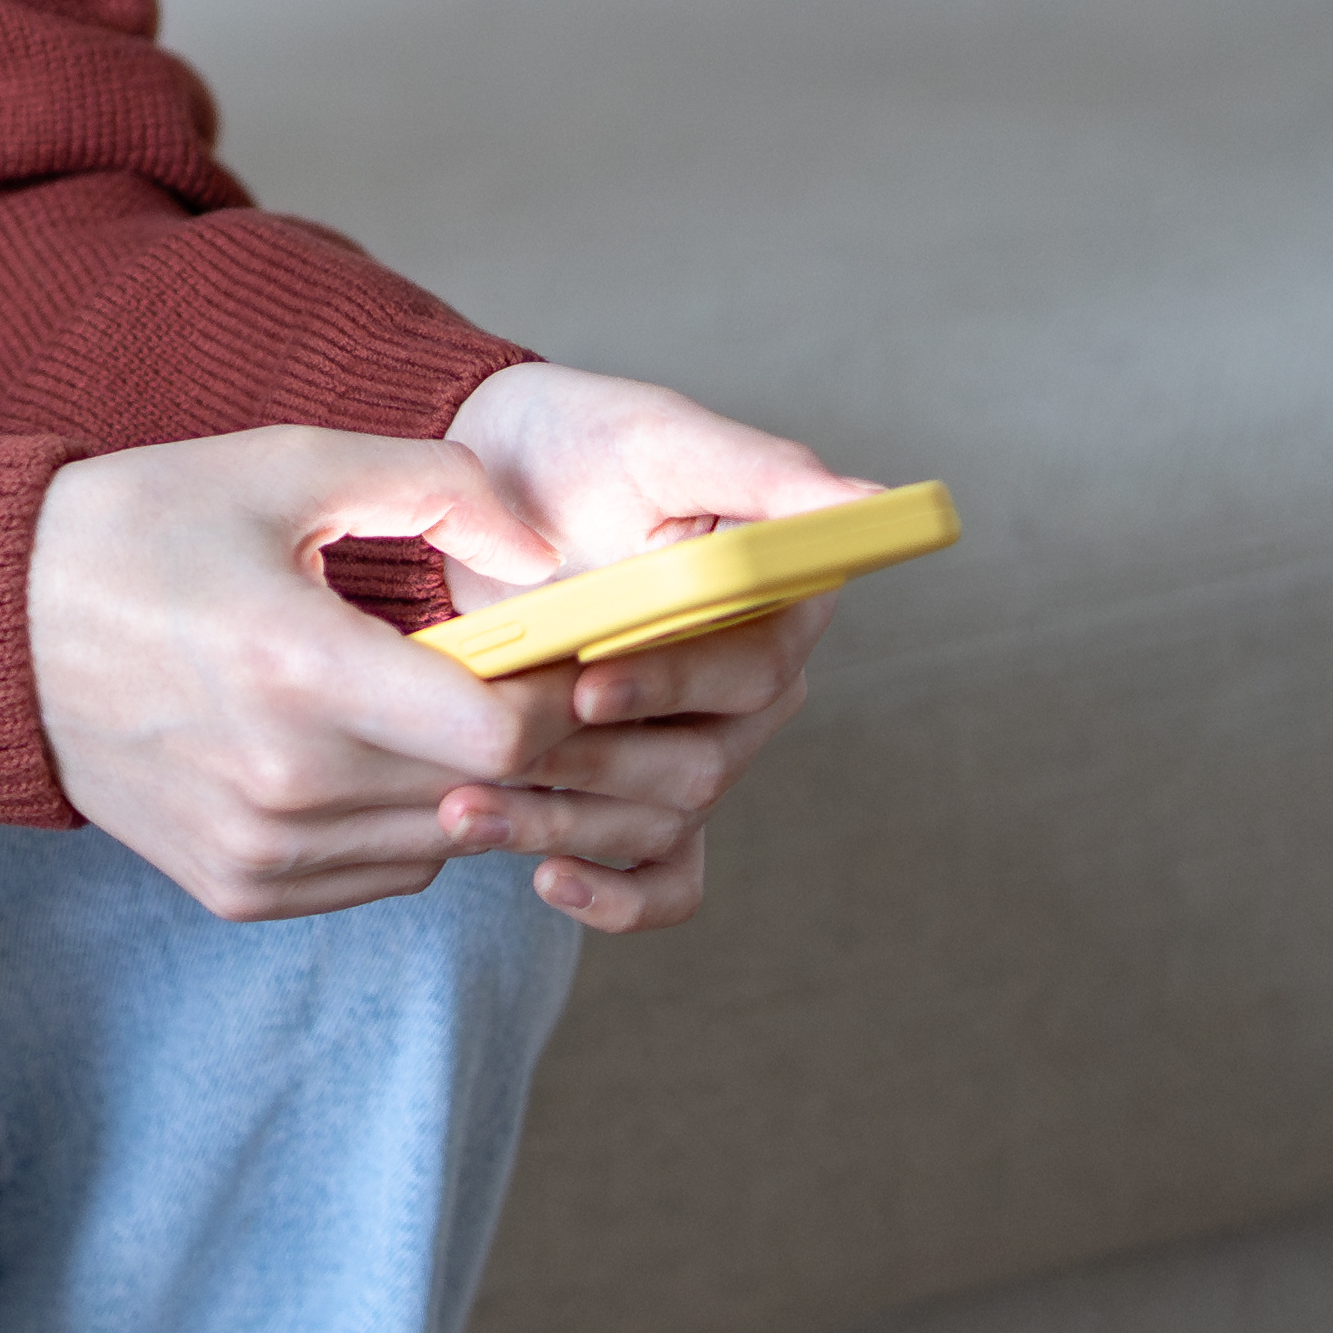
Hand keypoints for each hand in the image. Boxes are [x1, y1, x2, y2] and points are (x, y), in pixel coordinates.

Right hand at [28, 427, 635, 922]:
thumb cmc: (140, 529)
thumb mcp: (284, 466)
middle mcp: (283, 782)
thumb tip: (540, 553)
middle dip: (530, 739)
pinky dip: (405, 822)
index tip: (562, 649)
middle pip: (485, 795)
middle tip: (531, 674)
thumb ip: (432, 485)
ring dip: (469, 783)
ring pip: (444, 843)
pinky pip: (382, 873)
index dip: (557, 695)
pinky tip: (368, 750)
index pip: (499, 733)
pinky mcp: (238, 888)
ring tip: (440, 704)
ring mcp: (258, 849)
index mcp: (298, 668)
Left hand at [431, 361, 879, 935]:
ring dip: (563, 823)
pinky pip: (662, 876)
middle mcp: (751, 685)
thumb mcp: (659, 438)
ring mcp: (698, 745)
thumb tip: (870, 501)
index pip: (754, 668)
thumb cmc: (575, 443)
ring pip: (663, 819)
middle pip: (701, 761)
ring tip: (462, 807)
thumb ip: (762, 473)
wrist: (477, 488)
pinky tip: (545, 879)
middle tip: (491, 745)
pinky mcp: (641, 788)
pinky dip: (612, 894)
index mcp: (778, 600)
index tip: (588, 684)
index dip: (673, 686)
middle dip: (592, 760)